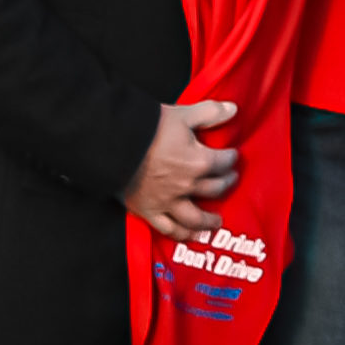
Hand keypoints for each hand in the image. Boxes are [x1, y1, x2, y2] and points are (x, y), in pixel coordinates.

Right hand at [127, 99, 239, 237]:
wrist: (110, 143)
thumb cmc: (148, 127)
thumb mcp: (182, 114)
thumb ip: (210, 112)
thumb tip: (233, 108)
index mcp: (199, 161)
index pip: (224, 162)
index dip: (230, 158)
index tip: (231, 156)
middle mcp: (187, 185)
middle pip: (215, 188)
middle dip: (225, 183)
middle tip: (228, 181)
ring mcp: (168, 201)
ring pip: (195, 217)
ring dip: (209, 221)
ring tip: (216, 221)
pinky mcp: (148, 210)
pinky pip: (168, 229)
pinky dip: (181, 234)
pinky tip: (188, 236)